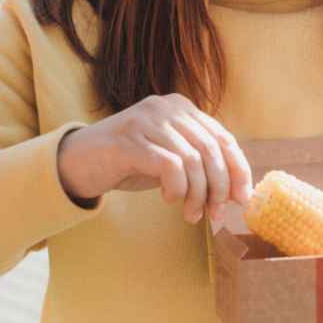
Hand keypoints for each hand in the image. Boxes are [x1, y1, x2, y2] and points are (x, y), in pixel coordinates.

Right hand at [55, 94, 252, 223]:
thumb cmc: (130, 162)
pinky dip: (177, 188)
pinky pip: (170, 166)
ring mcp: (147, 121)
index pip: (223, 138)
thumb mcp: (170, 157)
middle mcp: (166, 108)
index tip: (242, 199)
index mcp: (182, 107)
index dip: (238, 170)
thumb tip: (236, 191)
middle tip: (215, 215)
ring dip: (197, 195)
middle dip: (219, 188)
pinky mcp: (129, 140)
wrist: (80, 161)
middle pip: (211, 150)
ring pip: (193, 161)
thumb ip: (199, 164)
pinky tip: (169, 199)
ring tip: (190, 214)